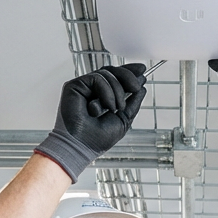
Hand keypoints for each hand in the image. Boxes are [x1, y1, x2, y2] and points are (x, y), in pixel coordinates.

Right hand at [36, 63, 147, 180]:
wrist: (82, 146)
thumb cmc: (97, 139)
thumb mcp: (124, 119)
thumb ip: (133, 102)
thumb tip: (141, 87)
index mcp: (102, 98)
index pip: (115, 78)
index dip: (128, 72)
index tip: (142, 70)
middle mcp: (91, 91)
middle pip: (112, 71)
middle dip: (127, 76)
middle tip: (136, 86)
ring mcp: (83, 88)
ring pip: (107, 74)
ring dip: (117, 91)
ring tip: (116, 108)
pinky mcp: (74, 86)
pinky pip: (97, 78)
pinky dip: (106, 91)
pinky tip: (107, 106)